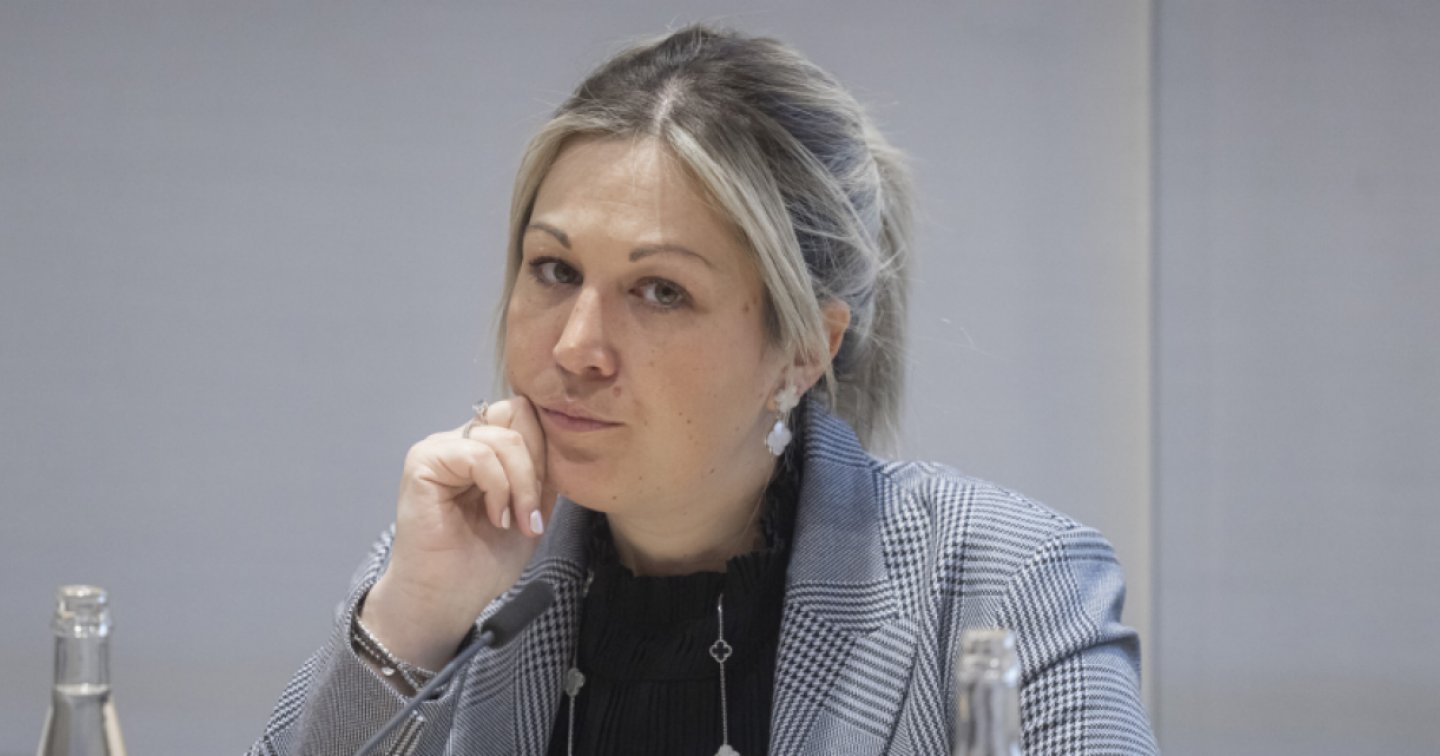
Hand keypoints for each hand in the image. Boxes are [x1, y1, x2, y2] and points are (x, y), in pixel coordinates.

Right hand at [359, 395, 551, 669]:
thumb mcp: (532, 508)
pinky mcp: (424, 461)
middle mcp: (462, 440)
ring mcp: (442, 447)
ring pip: (503, 437)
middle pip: (518, 415)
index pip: (524, 413)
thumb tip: (560, 436)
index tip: (543, 498)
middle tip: (530, 514)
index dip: (543, 450)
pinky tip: (496, 518)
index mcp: (486, 447)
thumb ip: (543, 470)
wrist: (449, 597)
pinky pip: (478, 454)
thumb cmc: (484, 559)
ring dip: (520, 485)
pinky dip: (498, 487)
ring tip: (514, 522)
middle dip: (534, 469)